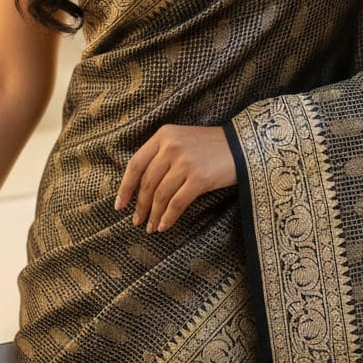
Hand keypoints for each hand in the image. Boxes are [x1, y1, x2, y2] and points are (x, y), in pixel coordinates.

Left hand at [115, 124, 235, 232]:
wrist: (243, 146)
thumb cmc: (211, 146)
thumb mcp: (182, 140)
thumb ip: (161, 155)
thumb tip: (141, 187)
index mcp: (163, 135)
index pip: (136, 164)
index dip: (126, 187)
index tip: (119, 205)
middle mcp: (171, 146)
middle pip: (147, 182)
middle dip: (140, 205)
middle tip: (137, 221)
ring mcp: (185, 162)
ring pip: (161, 195)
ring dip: (154, 214)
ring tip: (151, 227)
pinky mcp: (199, 178)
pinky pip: (177, 203)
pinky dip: (168, 217)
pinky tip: (164, 226)